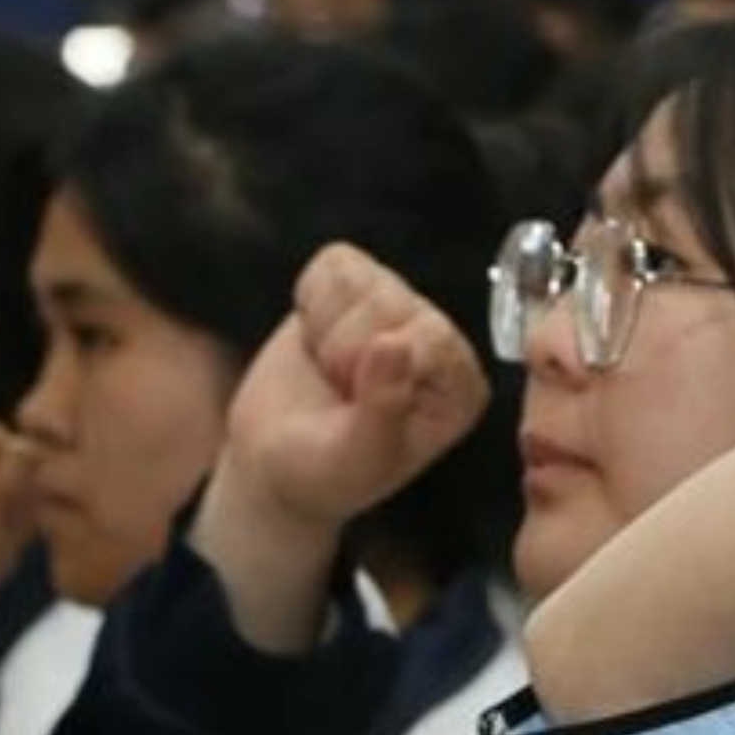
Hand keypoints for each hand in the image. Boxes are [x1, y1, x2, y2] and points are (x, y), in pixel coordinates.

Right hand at [220, 242, 490, 533]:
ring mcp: (401, 308)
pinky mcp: (361, 286)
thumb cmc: (325, 472)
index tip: (355, 403)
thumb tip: (394, 342)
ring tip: (330, 369)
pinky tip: (317, 341)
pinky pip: (334, 262)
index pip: (431, 336)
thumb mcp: (356, 459)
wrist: (275, 462)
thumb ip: (382, 409)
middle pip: (390, 302)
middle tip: (339, 391)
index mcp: (460, 388)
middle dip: (344, 349)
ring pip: (358, 279)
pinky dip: (310, 301)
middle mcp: (440, 342)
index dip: (374, 365)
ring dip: (325, 327)